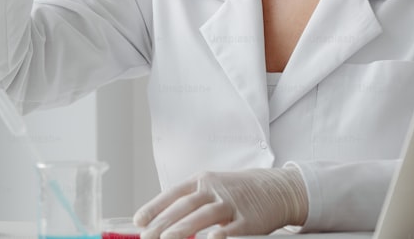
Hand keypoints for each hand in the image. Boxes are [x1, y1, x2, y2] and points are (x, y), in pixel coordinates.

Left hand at [133, 167, 307, 238]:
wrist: (275, 188)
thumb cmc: (237, 191)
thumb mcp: (212, 188)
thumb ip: (191, 201)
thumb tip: (162, 220)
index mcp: (201, 181)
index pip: (173, 194)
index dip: (155, 207)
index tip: (138, 221)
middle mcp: (214, 189)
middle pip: (185, 206)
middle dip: (163, 222)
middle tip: (147, 236)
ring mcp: (231, 203)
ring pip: (203, 216)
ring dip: (183, 229)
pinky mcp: (249, 219)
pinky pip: (232, 228)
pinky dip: (220, 234)